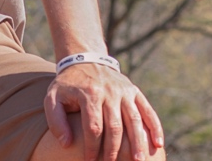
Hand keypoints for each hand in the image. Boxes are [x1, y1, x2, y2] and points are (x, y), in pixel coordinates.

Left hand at [44, 63, 163, 160]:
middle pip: (115, 127)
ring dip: (138, 143)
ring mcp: (124, 92)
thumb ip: (56, 121)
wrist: (84, 60)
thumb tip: (66, 144)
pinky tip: (158, 144)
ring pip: (134, 120)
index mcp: (89, 94)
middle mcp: (109, 92)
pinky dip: (155, 127)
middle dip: (114, 150)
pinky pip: (147, 111)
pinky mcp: (134, 92)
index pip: (93, 127)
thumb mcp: (53, 98)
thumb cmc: (67, 86)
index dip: (92, 148)